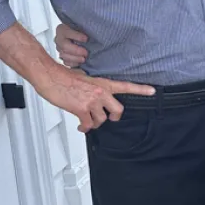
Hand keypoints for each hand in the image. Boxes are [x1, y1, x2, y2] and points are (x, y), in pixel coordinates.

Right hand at [33, 62, 155, 132]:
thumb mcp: (86, 78)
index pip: (127, 86)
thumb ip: (95, 87)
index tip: (153, 91)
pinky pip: (88, 124)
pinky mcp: (81, 109)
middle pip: (117, 110)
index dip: (141, 89)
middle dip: (113, 117)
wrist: (51, 77)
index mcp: (103, 83)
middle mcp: (101, 92)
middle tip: (109, 118)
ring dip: (95, 123)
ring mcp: (92, 101)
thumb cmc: (65, 77)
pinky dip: (85, 127)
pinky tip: (81, 126)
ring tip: (88, 122)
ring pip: (101, 120)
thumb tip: (96, 96)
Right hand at [55, 23, 88, 66]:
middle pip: (64, 46)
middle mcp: (59, 39)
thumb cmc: (83, 30)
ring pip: (64, 55)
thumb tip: (93, 30)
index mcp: (62, 29)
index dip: (76, 36)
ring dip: (75, 58)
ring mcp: (59, 48)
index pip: (67, 33)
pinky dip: (72, 63)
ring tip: (84, 59)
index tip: (86, 39)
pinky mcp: (63, 56)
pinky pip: (65, 62)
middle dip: (76, 50)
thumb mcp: (84, 26)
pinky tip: (79, 63)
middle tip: (86, 52)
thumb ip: (85, 27)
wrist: (82, 37)